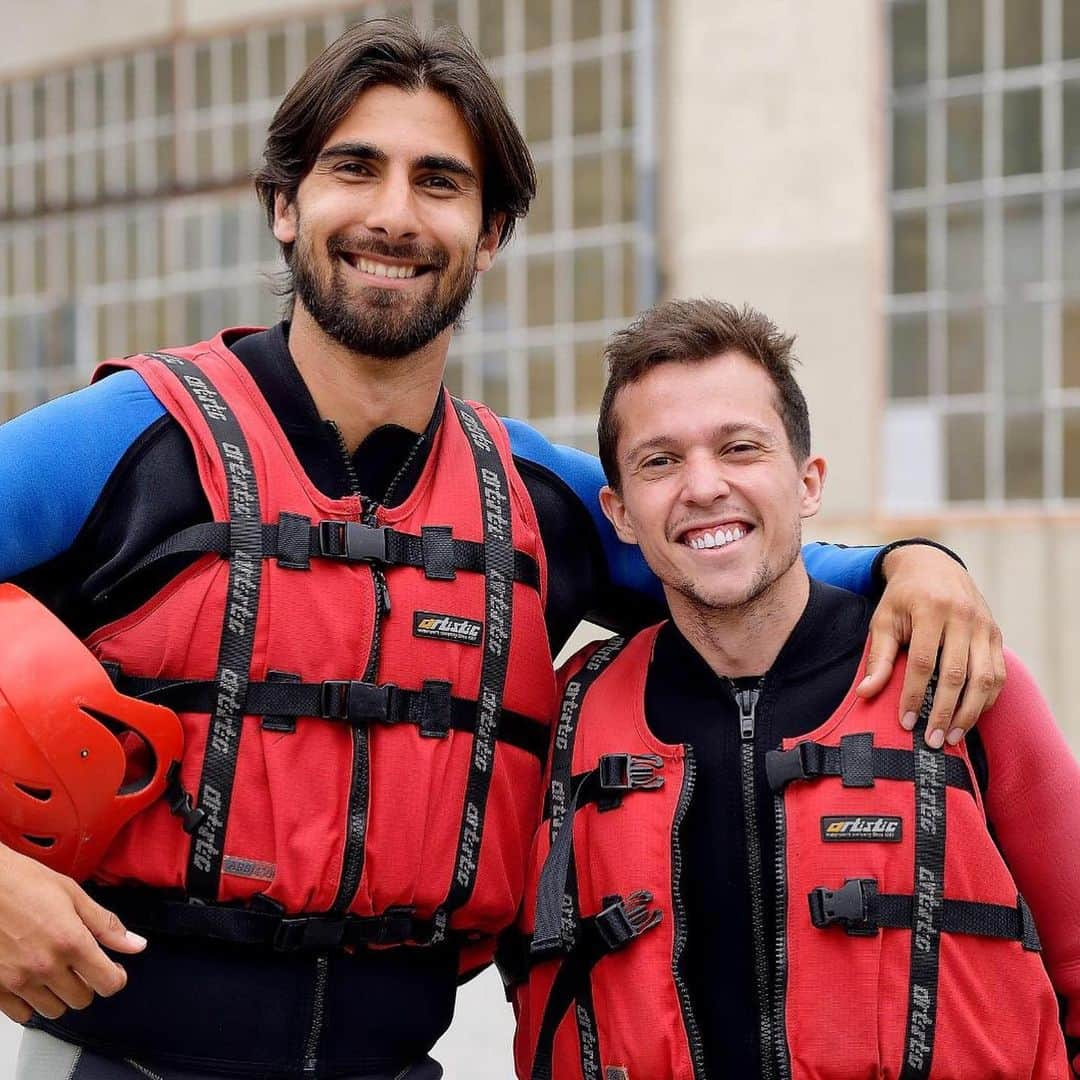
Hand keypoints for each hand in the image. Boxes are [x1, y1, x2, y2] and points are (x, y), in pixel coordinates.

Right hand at [0, 844, 145, 1022]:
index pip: (108, 983)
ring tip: (55, 969)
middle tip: (81, 964)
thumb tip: (135, 944)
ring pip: (54, 1010)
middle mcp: (45, 966)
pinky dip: (31, 1002)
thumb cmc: (21, 882)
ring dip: (60, 994)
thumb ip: (106, 925)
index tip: (113, 969)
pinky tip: (32, 979)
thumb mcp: (73, 895)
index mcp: (70, 941)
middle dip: (88, 983)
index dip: (116, 977)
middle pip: (82, 999)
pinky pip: (22, 1015)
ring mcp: (17, 981)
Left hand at [856, 544, 1004, 746]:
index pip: (923, 662)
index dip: (913, 695)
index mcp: (929, 610)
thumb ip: (878, 657)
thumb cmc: (903, 597)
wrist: (934, 565)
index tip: (905, 722)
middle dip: (944, 712)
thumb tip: (865, 693)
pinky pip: (998, 673)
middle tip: (932, 741)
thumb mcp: (884, 619)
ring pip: (984, 678)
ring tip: (951, 737)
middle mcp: (962, 617)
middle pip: (957, 674)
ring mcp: (983, 626)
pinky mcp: (995, 634)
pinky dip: (987, 699)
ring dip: (969, 712)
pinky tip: (970, 717)